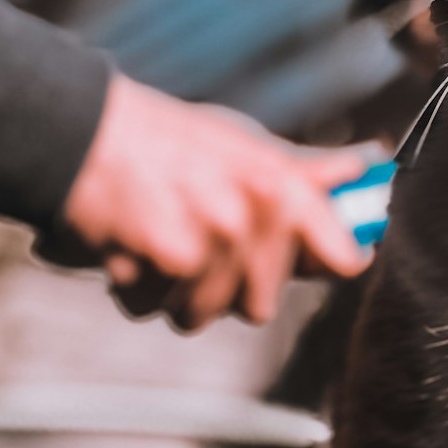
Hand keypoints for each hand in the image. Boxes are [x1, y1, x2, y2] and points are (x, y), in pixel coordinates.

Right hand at [58, 74, 373, 329]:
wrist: (87, 131)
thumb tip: (360, 169)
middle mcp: (256, 213)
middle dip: (227, 286)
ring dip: (175, 292)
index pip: (342, 258)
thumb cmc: (168, 142)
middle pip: (261, 303)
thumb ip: (301, 173)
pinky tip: (131, 249)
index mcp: (281, 185)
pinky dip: (136, 288)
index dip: (336, 266)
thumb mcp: (243, 146)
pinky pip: (155, 310)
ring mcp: (215, 240)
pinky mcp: (170, 261)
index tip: (335, 264)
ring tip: (161, 241)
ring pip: (203, 315)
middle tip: (201, 242)